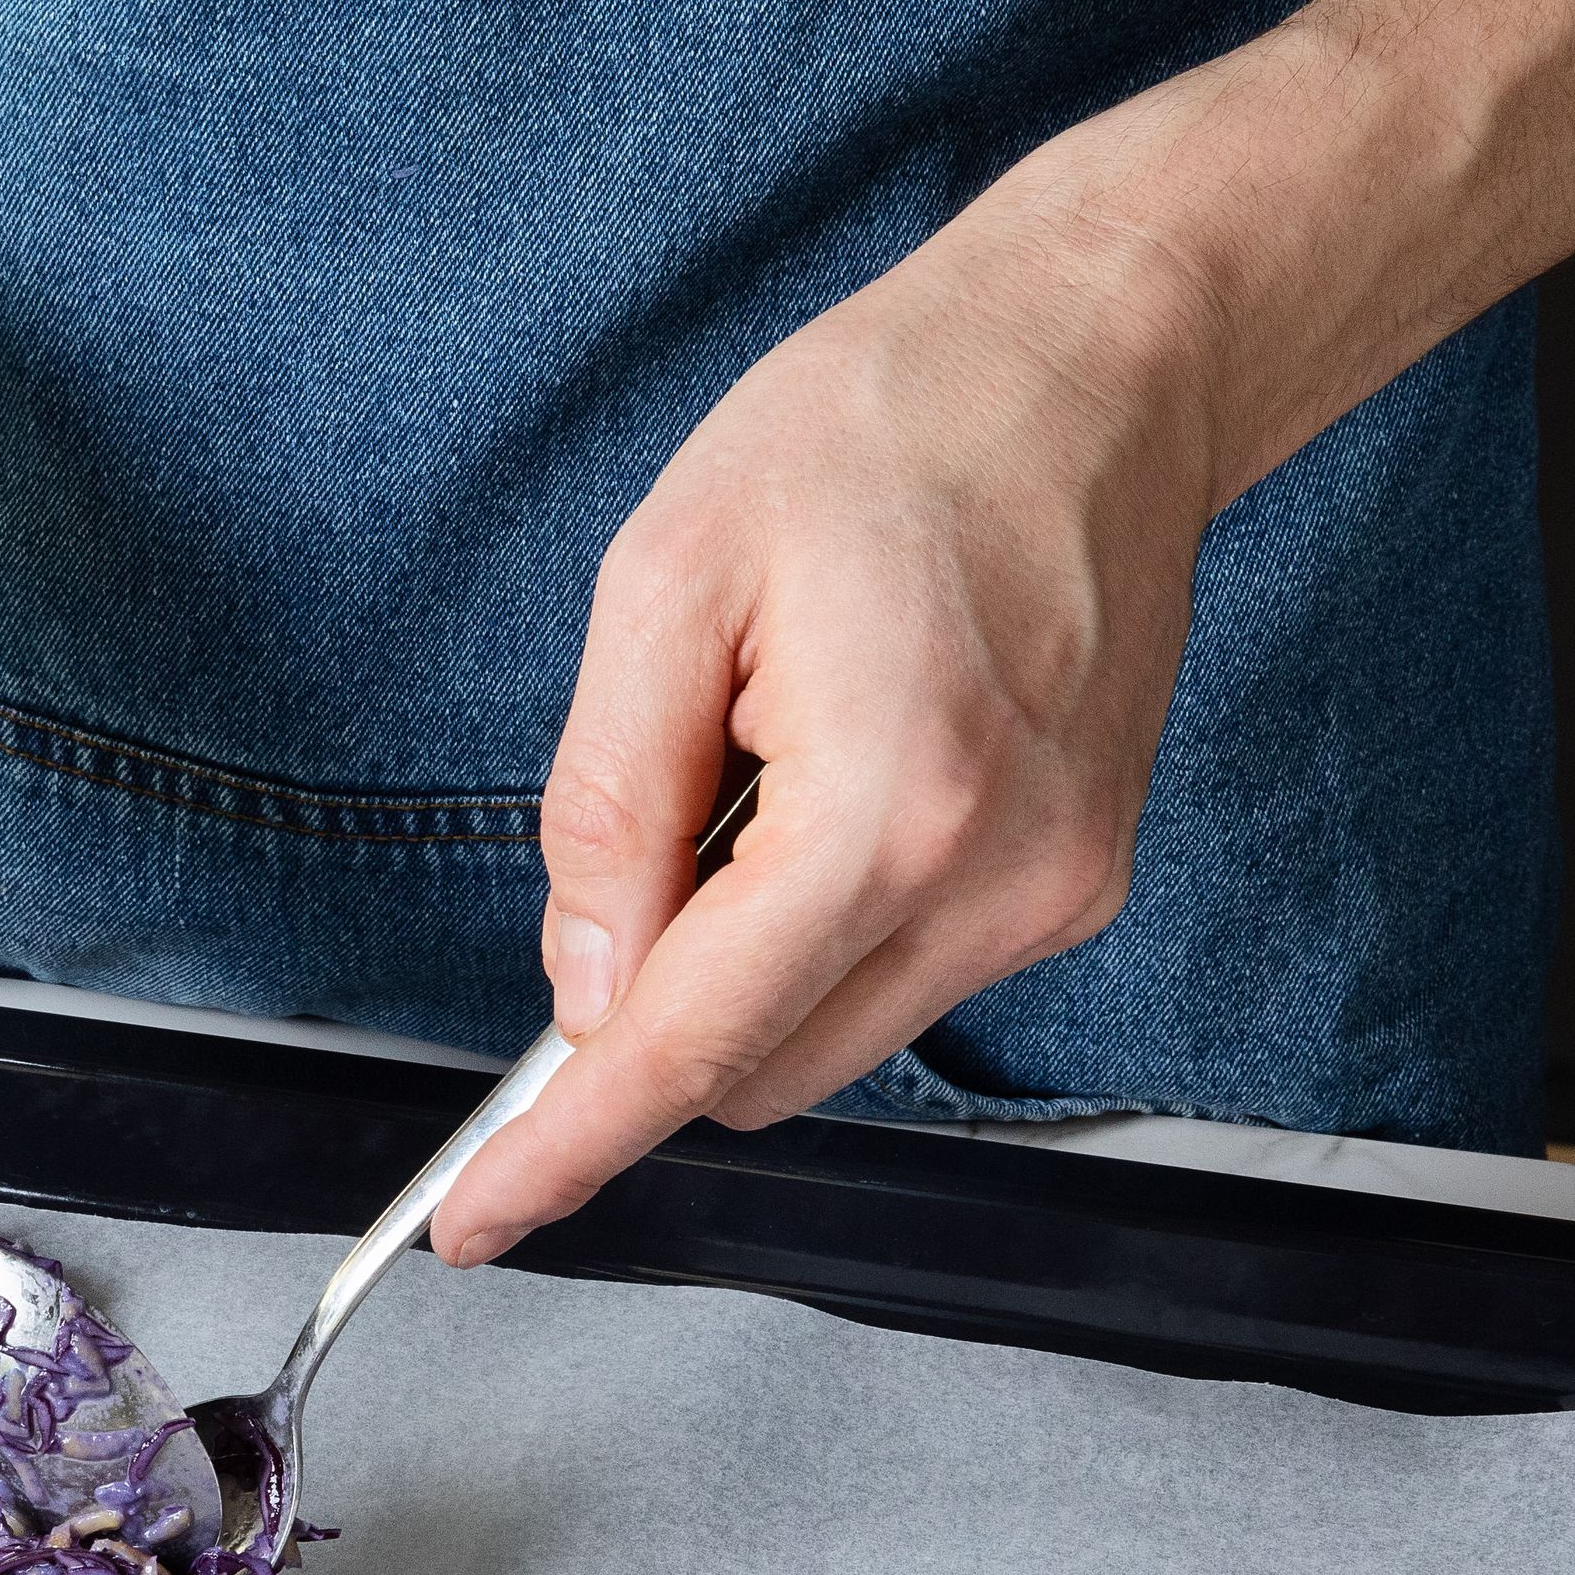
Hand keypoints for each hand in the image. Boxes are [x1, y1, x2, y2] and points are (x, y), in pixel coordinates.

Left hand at [429, 208, 1220, 1265]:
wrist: (1097, 356)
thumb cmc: (891, 423)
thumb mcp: (668, 578)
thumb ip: (608, 807)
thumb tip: (580, 987)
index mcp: (890, 808)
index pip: (688, 1048)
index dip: (564, 1147)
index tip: (477, 1218)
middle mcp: (996, 883)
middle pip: (755, 1073)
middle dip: (656, 1013)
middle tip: (642, 843)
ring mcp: (1054, 895)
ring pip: (825, 1040)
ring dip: (745, 962)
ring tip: (768, 761)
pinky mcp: (1077, 884)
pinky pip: (898, 977)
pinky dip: (823, 926)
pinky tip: (838, 775)